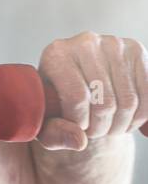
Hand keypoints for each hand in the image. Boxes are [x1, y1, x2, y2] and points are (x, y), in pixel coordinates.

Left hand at [35, 32, 147, 150]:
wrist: (78, 82)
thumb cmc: (56, 102)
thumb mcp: (46, 120)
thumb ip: (54, 134)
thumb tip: (79, 141)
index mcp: (56, 54)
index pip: (77, 98)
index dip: (81, 123)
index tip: (78, 128)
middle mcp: (85, 42)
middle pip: (105, 102)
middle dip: (102, 127)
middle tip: (96, 132)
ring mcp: (114, 44)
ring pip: (129, 101)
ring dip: (121, 125)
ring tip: (109, 127)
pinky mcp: (137, 50)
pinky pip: (147, 94)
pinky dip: (141, 115)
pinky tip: (126, 120)